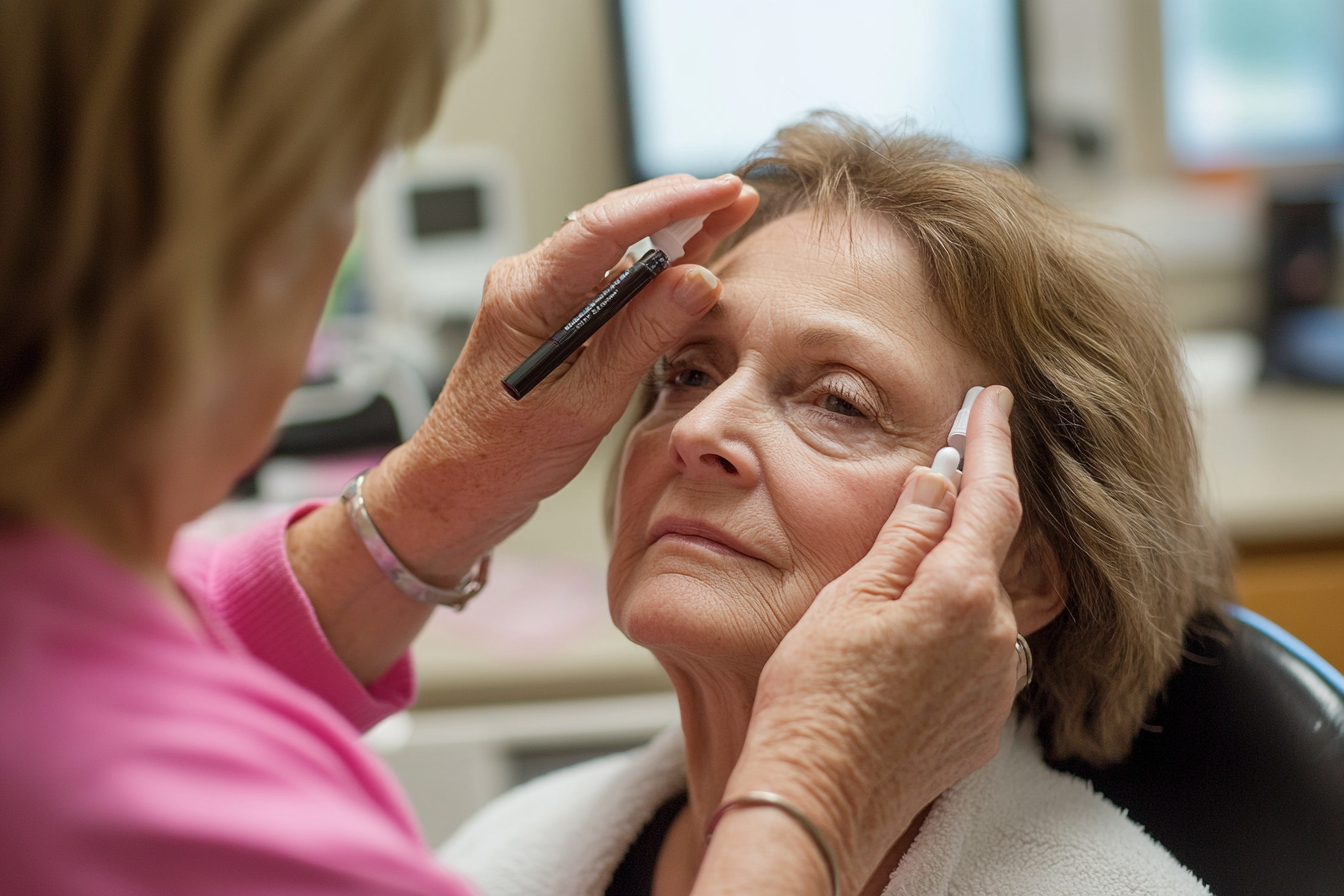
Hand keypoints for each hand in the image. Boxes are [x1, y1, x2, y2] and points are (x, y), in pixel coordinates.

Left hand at [368, 174, 758, 577]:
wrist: (459, 485)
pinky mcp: (554, 316)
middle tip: (739, 195)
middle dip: (681, 208)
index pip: (604, 226)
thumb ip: (642, 338)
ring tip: (730, 214)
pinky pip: (610, 282)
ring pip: (616, 251)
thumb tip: (698, 280)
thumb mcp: (585, 402)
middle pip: (614, 227)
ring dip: (672, 235)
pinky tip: (692, 257)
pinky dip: (654, 271)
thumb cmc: (504, 454)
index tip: (722, 190)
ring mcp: (540, 296)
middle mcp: (528, 280)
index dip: (671, 203)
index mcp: (525, 293)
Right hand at [705, 386, 1022, 895]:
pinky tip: (908, 641)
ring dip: (956, 577)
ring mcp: (996, 683)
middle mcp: (997, 636)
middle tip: (937, 478)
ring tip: (899, 582)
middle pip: (992, 550)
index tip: (993, 401)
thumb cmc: (815, 697)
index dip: (992, 441)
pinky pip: (983, 653)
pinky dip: (956, 629)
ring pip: (987, 603)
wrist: (819, 797)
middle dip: (968, 512)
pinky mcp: (984, 721)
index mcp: (962, 591)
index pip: (992, 495)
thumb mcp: (849, 595)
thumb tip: (940, 479)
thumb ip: (905, 533)